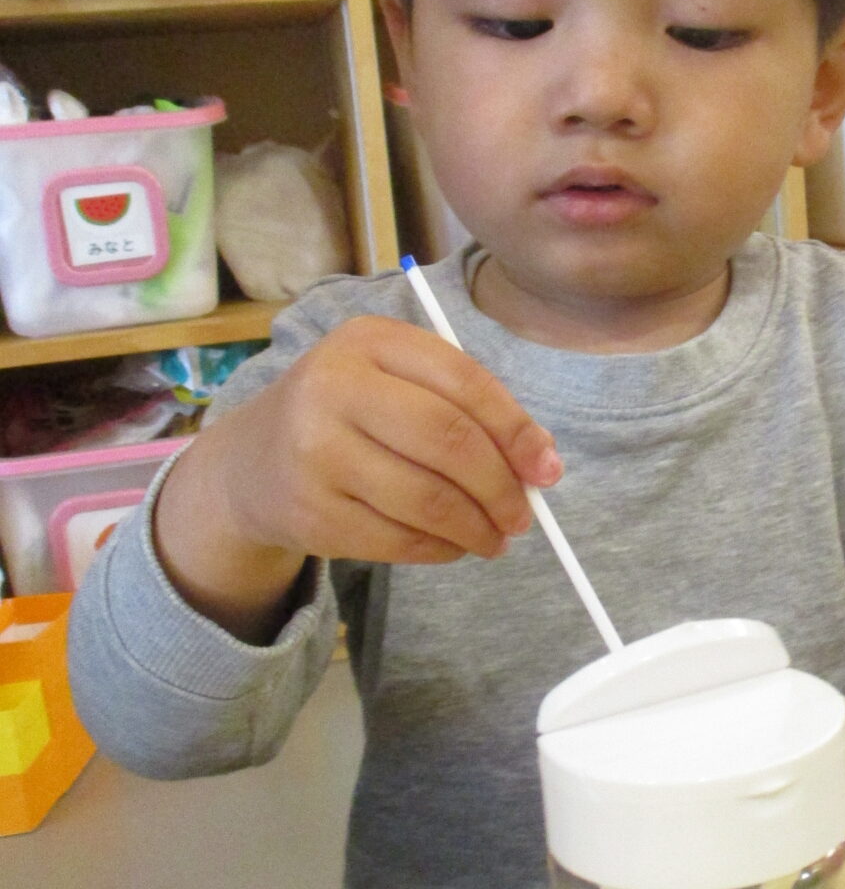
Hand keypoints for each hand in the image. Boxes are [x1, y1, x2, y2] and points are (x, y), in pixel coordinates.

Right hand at [155, 315, 563, 637]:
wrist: (253, 463)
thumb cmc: (352, 415)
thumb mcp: (398, 383)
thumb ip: (467, 409)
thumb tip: (541, 464)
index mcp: (367, 339)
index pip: (463, 381)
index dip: (516, 430)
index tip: (548, 469)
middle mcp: (332, 387)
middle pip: (447, 440)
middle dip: (500, 486)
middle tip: (524, 515)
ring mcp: (314, 452)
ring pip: (427, 499)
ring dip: (477, 527)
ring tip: (496, 537)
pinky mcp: (309, 513)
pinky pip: (398, 540)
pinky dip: (441, 549)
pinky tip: (454, 545)